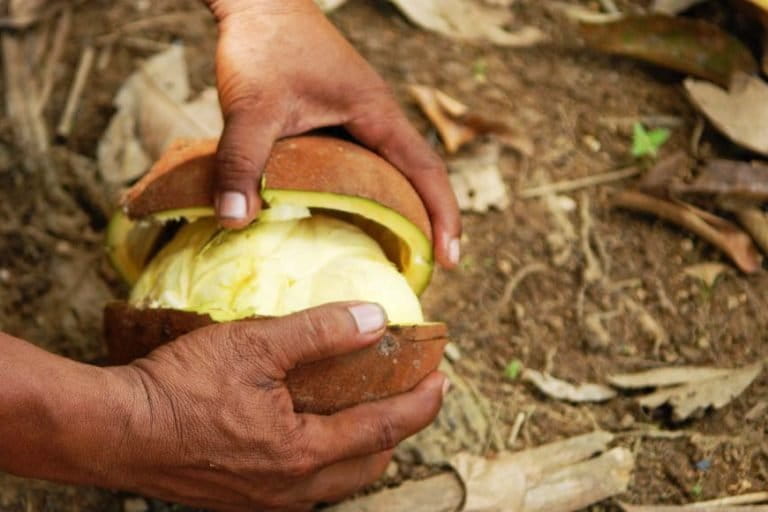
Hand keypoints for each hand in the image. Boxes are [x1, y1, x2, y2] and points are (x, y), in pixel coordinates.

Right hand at [105, 302, 445, 510]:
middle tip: (410, 394)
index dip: (420, 405)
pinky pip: (306, 485)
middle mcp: (292, 489)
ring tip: (367, 409)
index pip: (383, 429)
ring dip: (362, 446)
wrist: (115, 431)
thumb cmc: (180, 387)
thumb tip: (375, 320)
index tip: (443, 380)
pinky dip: (326, 457)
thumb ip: (321, 332)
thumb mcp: (256, 345)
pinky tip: (312, 430)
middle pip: (369, 464)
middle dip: (398, 430)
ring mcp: (266, 500)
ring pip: (338, 480)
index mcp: (302, 453)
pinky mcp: (243, 499)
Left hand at [205, 0, 460, 267]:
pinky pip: (360, 166)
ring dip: (397, 212)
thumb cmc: (263, 45)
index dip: (443, 217)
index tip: (450, 261)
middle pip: (417, 178)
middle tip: (422, 273)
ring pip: (388, 173)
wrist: (257, 2)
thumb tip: (234, 222)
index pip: (426, 170)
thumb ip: (241, 161)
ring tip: (390, 258)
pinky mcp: (335, 121)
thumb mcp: (253, 106)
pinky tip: (345, 223)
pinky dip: (364, 197)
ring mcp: (356, 119)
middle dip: (427, 224)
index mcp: (377, 113)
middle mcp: (375, 119)